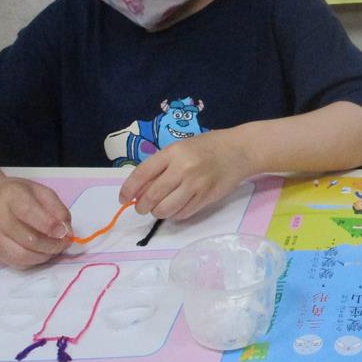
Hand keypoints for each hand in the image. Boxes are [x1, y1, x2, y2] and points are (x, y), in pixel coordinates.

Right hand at [0, 178, 70, 268]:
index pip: (29, 213)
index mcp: (11, 196)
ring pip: (21, 256)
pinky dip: (33, 261)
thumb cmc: (15, 194)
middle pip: (28, 239)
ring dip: (44, 256)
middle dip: (52, 245)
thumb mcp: (39, 191)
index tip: (64, 232)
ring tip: (55, 249)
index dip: (49, 225)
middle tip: (64, 243)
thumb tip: (66, 231)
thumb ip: (56, 208)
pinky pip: (15, 263)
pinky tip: (41, 253)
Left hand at [119, 130, 252, 220]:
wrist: (239, 150)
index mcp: (173, 152)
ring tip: (159, 208)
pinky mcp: (206, 198)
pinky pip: (182, 214)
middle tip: (141, 207)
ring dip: (157, 212)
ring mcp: (196, 185)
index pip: (141, 175)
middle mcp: (183, 168)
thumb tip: (138, 191)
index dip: (128, 190)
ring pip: (166, 209)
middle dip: (141, 206)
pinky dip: (174, 215)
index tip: (123, 198)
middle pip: (151, 196)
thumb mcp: (180, 148)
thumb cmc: (206, 147)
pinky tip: (175, 208)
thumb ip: (160, 166)